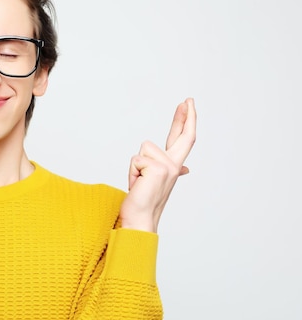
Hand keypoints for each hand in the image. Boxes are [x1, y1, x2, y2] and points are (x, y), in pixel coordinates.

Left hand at [119, 98, 196, 232]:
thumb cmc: (144, 202)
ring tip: (138, 182)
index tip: (187, 105)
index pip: (182, 140)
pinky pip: (136, 160)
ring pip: (143, 149)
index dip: (184, 122)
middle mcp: (175, 166)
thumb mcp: (157, 183)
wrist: (140, 219)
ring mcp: (168, 167)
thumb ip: (167, 168)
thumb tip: (185, 168)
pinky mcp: (157, 168)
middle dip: (183, 116)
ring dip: (135, 166)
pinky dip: (131, 173)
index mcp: (174, 167)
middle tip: (187, 100)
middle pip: (181, 136)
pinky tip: (136, 185)